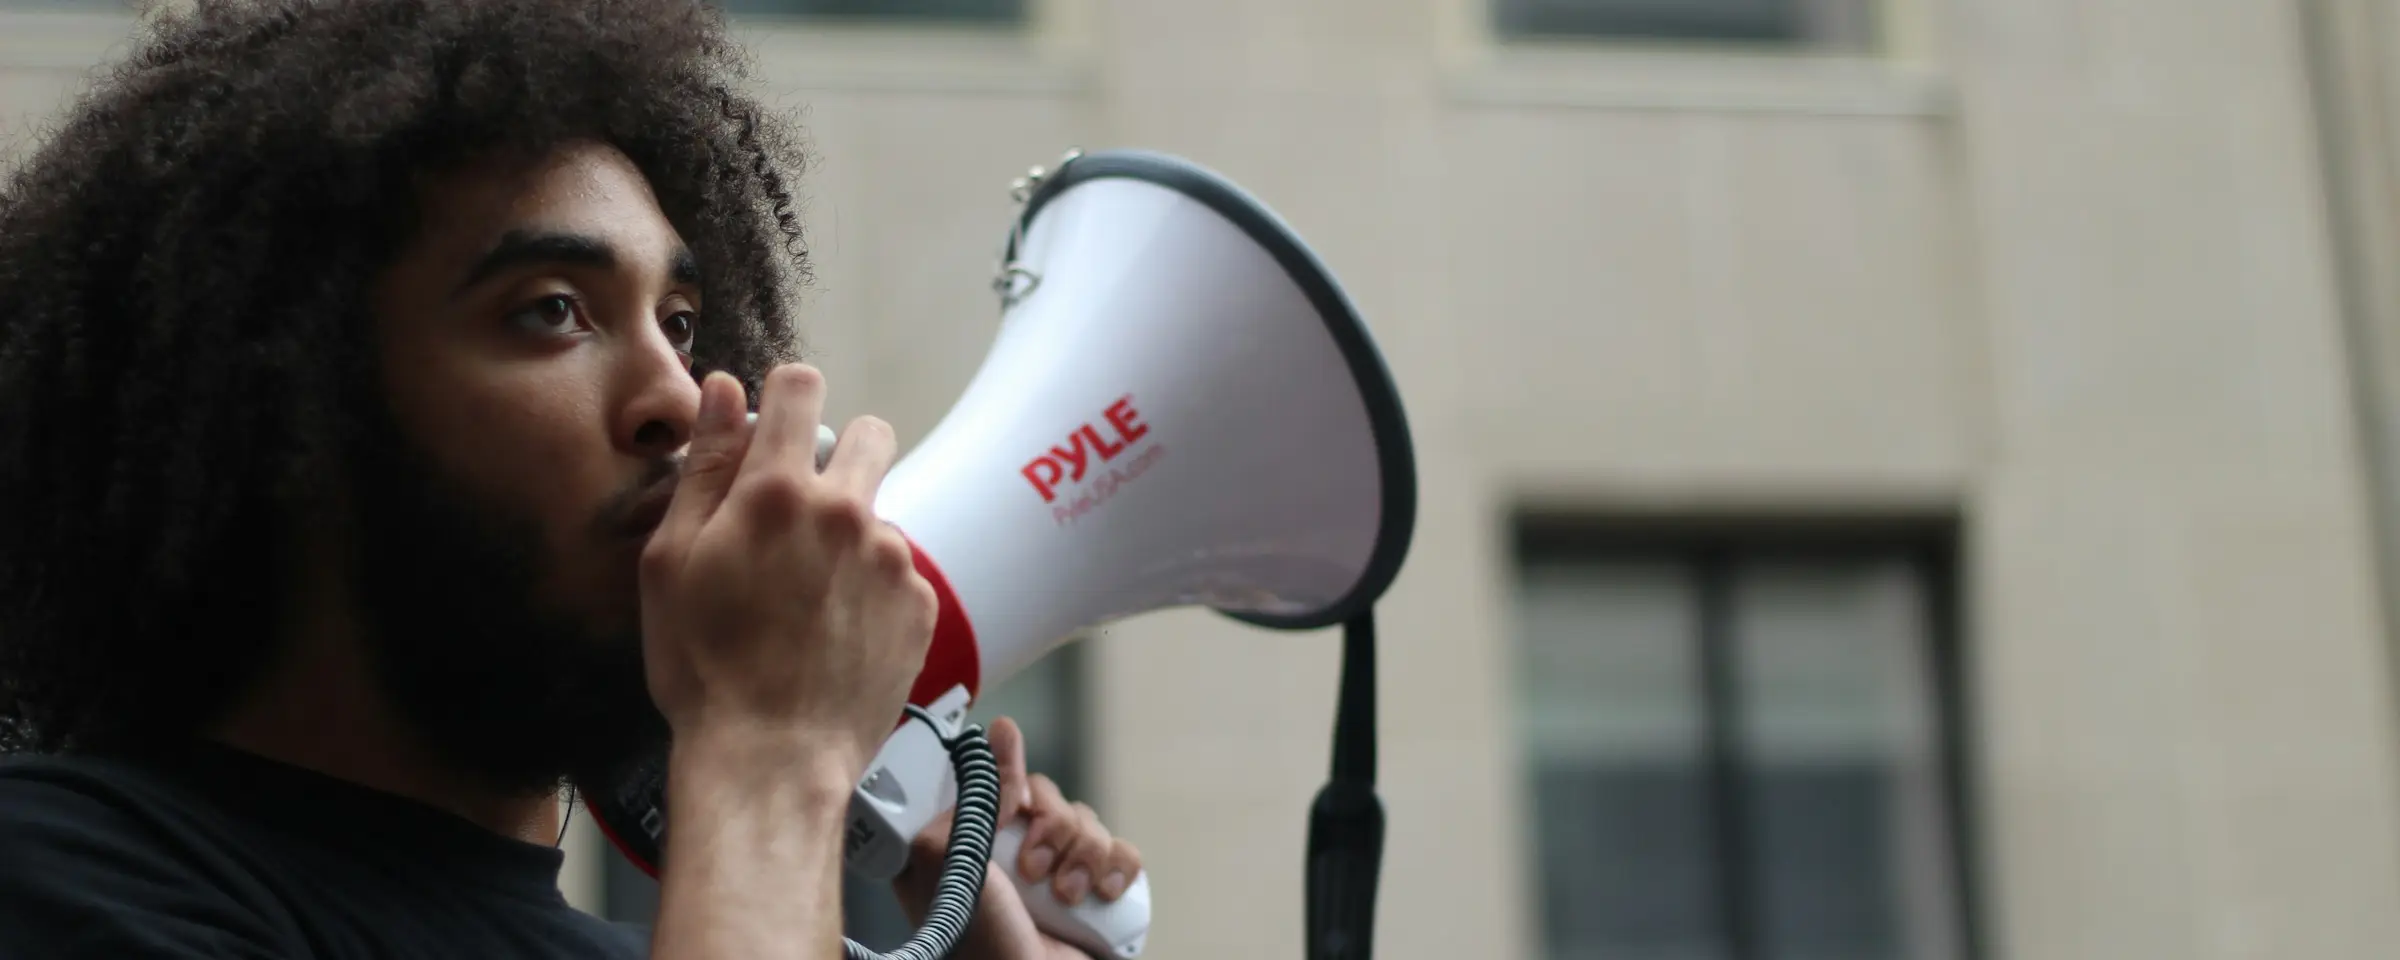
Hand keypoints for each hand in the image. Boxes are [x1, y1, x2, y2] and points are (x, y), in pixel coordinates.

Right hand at [638, 364, 936, 776]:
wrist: (771, 759)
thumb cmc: (705, 669)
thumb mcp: (671, 562)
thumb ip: (704, 467)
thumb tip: (722, 390)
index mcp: (778, 492)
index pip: (801, 386)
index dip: (785, 397)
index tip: (775, 426)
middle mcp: (847, 513)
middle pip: (871, 433)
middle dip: (841, 455)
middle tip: (804, 510)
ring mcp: (891, 559)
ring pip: (880, 512)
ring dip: (852, 535)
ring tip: (809, 597)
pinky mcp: (919, 604)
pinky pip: (899, 571)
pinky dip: (874, 589)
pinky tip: (837, 632)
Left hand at [892, 717, 1144, 959]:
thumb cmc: (975, 940)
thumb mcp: (950, 860)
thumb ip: (973, 794)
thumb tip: (1003, 733)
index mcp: (968, 841)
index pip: (997, 780)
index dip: (1011, 778)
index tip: (1015, 797)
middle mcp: (1011, 852)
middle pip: (1050, 796)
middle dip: (1050, 827)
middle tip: (1032, 869)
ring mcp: (1058, 871)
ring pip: (1089, 821)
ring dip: (1082, 856)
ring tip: (1064, 898)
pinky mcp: (1097, 891)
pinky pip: (1123, 852)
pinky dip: (1117, 869)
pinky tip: (1101, 895)